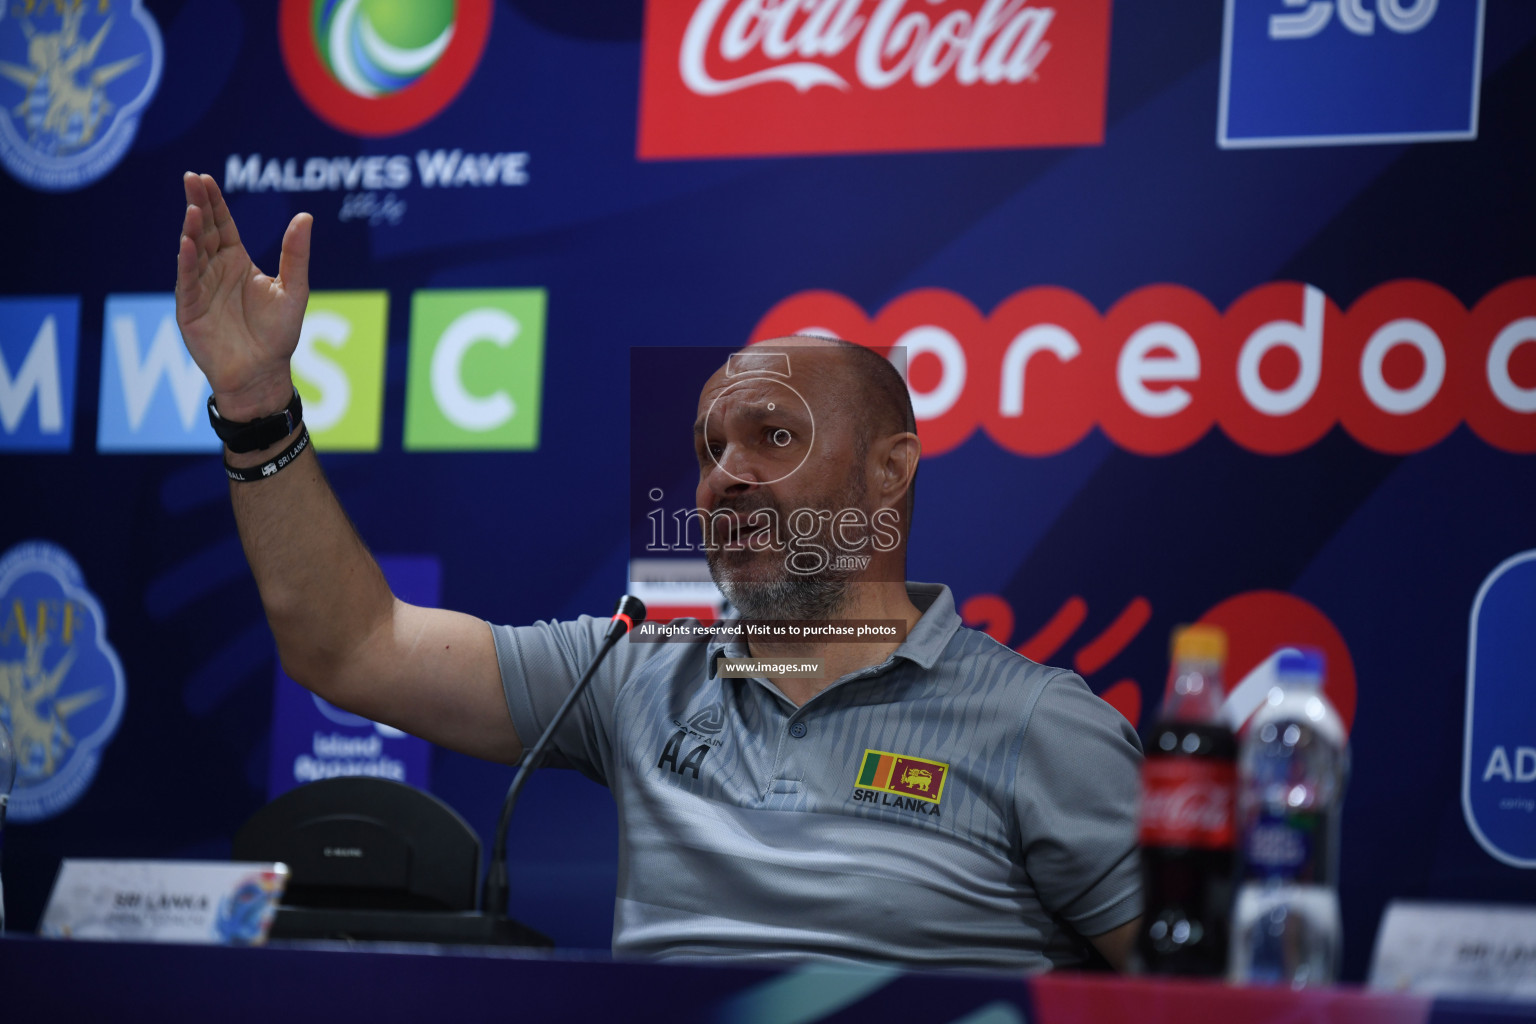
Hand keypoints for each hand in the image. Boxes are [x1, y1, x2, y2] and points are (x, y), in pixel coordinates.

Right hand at [175, 172, 311, 420]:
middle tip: (191, 179)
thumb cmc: (278, 335)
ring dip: (192, 230)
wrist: (262, 373)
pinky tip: (188, 243)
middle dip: (198, 205)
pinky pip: (188, 281)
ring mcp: (200, 288)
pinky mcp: (190, 308)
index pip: (223, 224)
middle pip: (205, 231)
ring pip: (193, 252)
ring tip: (193, 209)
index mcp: (237, 262)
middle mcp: (215, 270)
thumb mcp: (293, 290)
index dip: (214, 202)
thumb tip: (306, 216)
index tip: (204, 178)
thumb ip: (295, 255)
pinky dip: (187, 262)